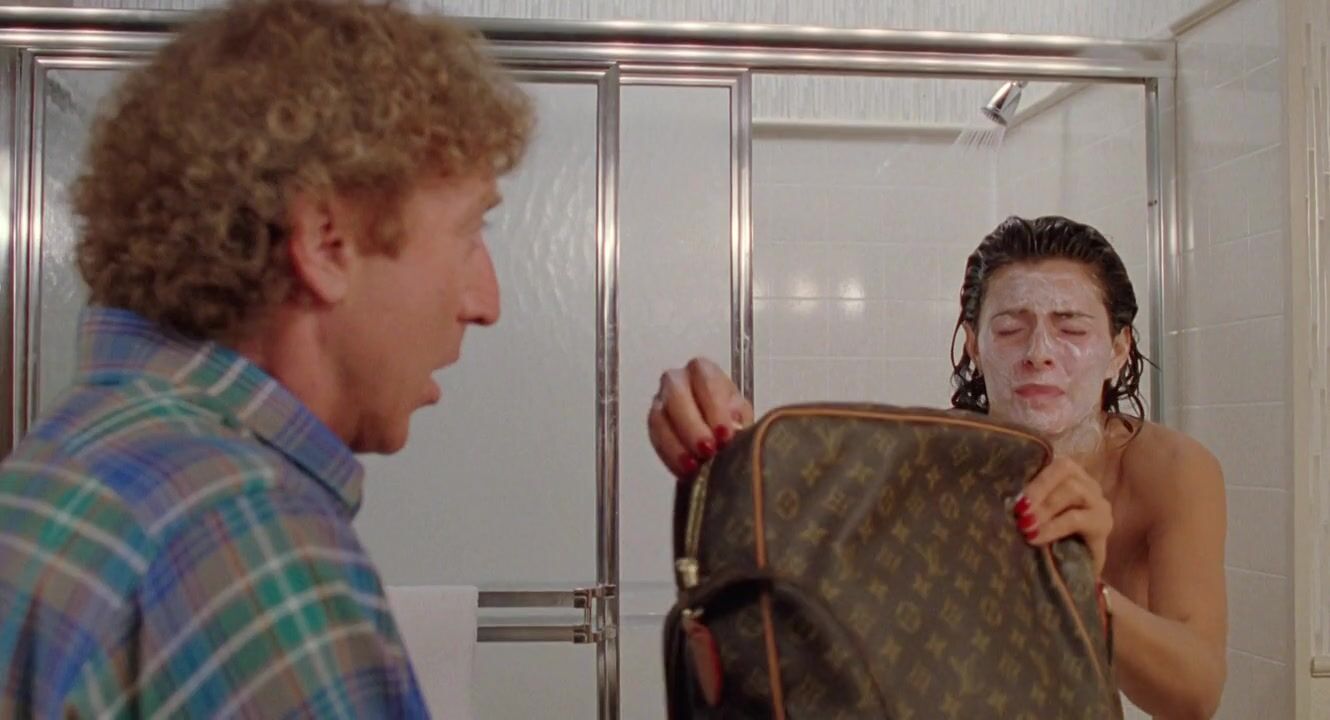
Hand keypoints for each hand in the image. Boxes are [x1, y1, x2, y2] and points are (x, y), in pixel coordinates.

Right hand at [647, 357, 752, 476]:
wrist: (718, 439)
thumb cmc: (731, 421)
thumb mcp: (742, 417)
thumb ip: (738, 420)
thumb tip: (732, 429)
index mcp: (704, 372)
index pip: (705, 380)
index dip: (714, 407)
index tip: (725, 434)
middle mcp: (678, 381)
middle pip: (676, 394)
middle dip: (692, 425)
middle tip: (708, 449)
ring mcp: (661, 403)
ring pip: (659, 417)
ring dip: (677, 444)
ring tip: (695, 465)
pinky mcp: (655, 427)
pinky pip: (656, 440)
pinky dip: (671, 456)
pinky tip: (685, 470)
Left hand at [1012, 457, 1112, 575]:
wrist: (1077, 569)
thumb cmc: (1051, 538)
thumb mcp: (1035, 515)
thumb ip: (1026, 502)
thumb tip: (1001, 498)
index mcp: (1069, 476)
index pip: (1053, 461)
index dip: (1034, 475)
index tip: (1014, 495)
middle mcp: (1087, 484)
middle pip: (1065, 470)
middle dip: (1038, 489)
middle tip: (1018, 510)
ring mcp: (1099, 504)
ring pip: (1074, 490)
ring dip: (1046, 507)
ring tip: (1026, 525)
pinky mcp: (1103, 525)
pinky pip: (1077, 519)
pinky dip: (1053, 526)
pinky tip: (1036, 537)